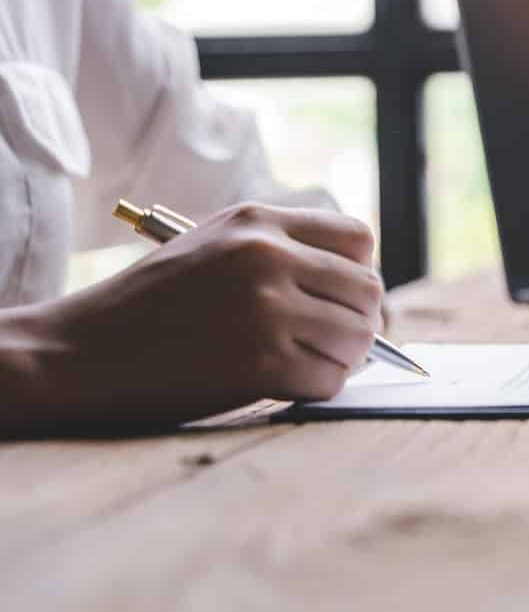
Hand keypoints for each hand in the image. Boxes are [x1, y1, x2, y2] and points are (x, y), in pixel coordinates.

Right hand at [20, 203, 382, 423]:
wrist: (77, 353)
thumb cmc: (147, 306)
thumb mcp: (212, 247)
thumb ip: (280, 252)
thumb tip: (358, 289)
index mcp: (258, 222)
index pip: (359, 238)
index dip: (358, 273)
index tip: (340, 298)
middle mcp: (267, 257)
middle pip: (368, 290)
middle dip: (359, 322)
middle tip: (332, 343)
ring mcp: (265, 309)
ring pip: (358, 338)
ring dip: (341, 360)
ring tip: (304, 363)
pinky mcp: (260, 363)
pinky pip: (330, 381)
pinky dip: (317, 389)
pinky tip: (284, 386)